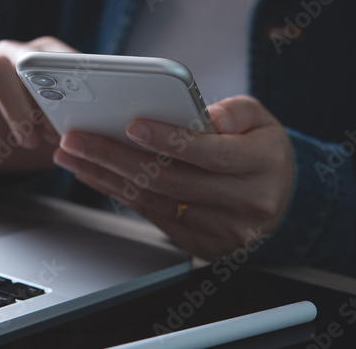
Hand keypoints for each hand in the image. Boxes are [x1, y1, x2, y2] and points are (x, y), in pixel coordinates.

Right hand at [0, 36, 75, 177]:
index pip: (55, 52)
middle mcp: (8, 57)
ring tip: (28, 137)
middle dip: (45, 93)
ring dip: (14, 104)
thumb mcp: (58, 132)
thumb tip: (110, 124)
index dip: (70, 76)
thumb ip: (80, 121)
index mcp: (38, 58)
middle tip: (56, 130)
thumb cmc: (30, 138)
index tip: (85, 106)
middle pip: (25, 57)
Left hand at [52, 95, 294, 259]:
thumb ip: (234, 110)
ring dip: (105, 176)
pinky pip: (151, 216)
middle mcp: (243, 203)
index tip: (132, 124)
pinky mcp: (201, 244)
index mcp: (261, 165)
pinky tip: (92, 172)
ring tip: (72, 153)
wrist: (283, 201)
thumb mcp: (262, 120)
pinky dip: (117, 192)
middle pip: (170, 181)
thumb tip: (200, 113)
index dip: (170, 140)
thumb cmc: (262, 151)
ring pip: (154, 201)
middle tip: (76, 137)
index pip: (211, 154)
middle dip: (115, 156)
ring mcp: (222, 230)